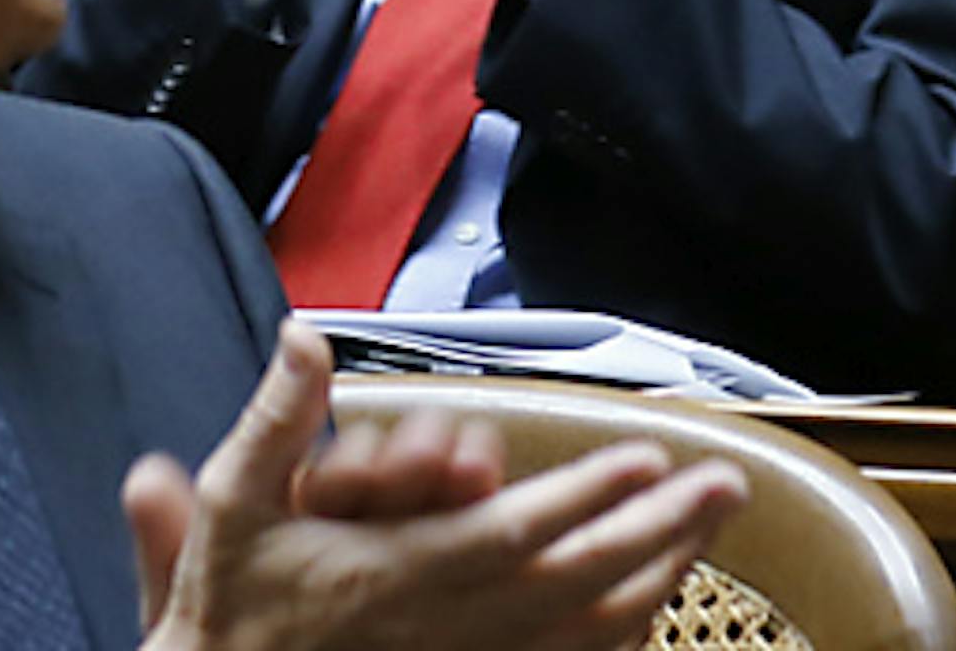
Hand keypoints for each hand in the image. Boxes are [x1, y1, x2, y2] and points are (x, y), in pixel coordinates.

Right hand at [126, 323, 745, 650]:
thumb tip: (303, 333)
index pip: (507, 532)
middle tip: (725, 484)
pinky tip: (659, 594)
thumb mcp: (232, 507)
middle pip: (571, 579)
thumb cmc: (230, 607)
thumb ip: (275, 421)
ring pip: (582, 627)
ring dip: (655, 574)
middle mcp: (443, 624)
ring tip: (710, 527)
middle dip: (655, 530)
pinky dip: (619, 630)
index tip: (649, 456)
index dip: (581, 497)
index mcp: (394, 573)